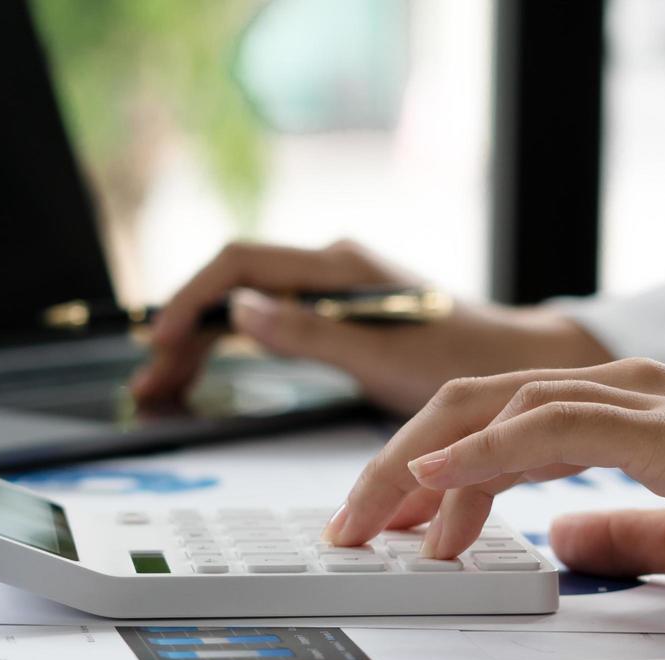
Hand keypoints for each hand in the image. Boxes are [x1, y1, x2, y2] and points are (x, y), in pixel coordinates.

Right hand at [130, 239, 610, 415]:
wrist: (512, 367)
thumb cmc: (463, 361)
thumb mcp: (383, 356)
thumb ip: (311, 332)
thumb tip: (241, 309)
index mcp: (340, 268)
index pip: (240, 265)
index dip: (193, 300)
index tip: (165, 341)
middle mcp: (331, 270)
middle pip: (233, 287)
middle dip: (187, 331)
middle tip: (152, 382)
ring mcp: (333, 292)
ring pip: (245, 307)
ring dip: (203, 344)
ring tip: (166, 388)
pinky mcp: (338, 317)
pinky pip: (269, 324)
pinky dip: (233, 350)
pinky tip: (209, 376)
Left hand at [325, 359, 664, 603]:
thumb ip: (615, 532)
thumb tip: (560, 540)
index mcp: (611, 409)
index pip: (487, 424)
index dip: (424, 470)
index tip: (384, 523)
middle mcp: (609, 389)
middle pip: (464, 404)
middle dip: (394, 465)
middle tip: (350, 524)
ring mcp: (628, 397)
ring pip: (487, 408)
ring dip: (419, 467)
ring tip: (375, 522)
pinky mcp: (651, 423)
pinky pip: (543, 428)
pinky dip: (479, 452)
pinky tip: (436, 480)